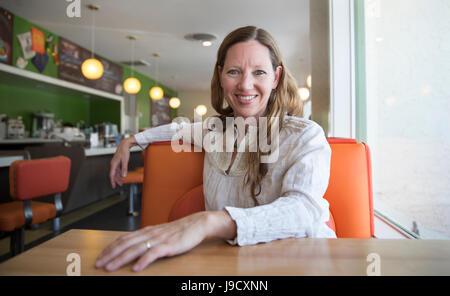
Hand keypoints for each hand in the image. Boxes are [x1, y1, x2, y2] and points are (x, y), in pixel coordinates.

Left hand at [95, 212, 212, 271]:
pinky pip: (153, 253)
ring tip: (110, 268)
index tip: (100, 257)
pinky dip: (143, 261)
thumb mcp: (159, 233)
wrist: (197, 223)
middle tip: (98, 264)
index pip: (123, 239)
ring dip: (120, 259)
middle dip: (109, 255)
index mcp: (146, 231)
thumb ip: (147, 239)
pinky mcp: (169, 245)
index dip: (110, 248)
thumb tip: (132, 246)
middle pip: (125, 244)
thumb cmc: (179, 231)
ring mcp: (159, 239)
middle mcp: (150, 234)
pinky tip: (136, 268)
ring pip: (135, 249)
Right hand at [109, 136, 135, 188]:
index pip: (112, 175)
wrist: (124, 145)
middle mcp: (113, 164)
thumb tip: (124, 176)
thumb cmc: (124, 152)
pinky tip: (122, 176)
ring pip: (115, 173)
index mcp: (113, 164)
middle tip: (119, 185)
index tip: (113, 186)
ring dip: (118, 178)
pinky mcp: (117, 162)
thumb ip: (124, 169)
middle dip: (116, 180)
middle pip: (113, 175)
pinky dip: (119, 174)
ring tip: (121, 182)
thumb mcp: (125, 161)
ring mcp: (115, 163)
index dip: (112, 181)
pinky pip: (117, 170)